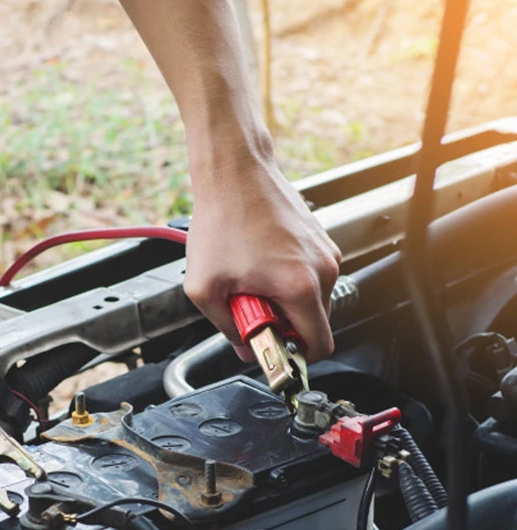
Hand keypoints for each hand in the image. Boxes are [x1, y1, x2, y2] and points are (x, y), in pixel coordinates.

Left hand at [184, 162, 340, 363]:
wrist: (234, 171)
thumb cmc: (221, 219)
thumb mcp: (205, 288)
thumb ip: (226, 328)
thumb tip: (243, 346)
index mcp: (301, 287)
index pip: (319, 347)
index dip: (294, 358)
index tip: (271, 350)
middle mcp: (323, 269)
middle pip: (315, 325)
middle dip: (283, 326)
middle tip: (249, 307)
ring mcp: (325, 252)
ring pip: (311, 300)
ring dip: (283, 302)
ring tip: (251, 281)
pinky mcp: (319, 240)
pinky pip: (309, 276)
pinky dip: (286, 280)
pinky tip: (259, 264)